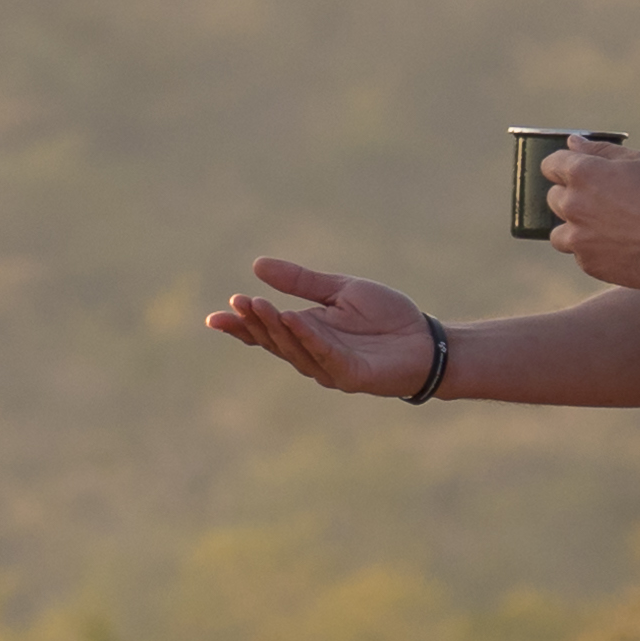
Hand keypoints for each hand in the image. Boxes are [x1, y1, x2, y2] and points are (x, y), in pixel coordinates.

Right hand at [204, 255, 445, 393]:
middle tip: (237, 302)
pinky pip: (324, 354)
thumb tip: (257, 265)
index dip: (240, 326)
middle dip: (254, 322)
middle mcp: (312, 353)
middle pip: (274, 340)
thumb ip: (302, 281)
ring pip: (294, 349)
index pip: (265, 332)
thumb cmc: (386, 317)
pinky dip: (308, 337)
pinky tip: (293, 319)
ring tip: (258, 305)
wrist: (426, 340)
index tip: (214, 317)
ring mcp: (329, 367)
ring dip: (275, 328)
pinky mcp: (350, 375)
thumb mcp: (339, 290)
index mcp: (306, 332)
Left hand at [539, 132, 639, 287]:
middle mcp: (572, 204)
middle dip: (572, 197)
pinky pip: (580, 254)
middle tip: (602, 202)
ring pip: (560, 232)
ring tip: (605, 229)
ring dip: (575, 228)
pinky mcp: (588, 263)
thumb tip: (573, 143)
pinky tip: (618, 246)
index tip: (576, 173)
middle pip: (553, 198)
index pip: (550, 164)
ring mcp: (577, 237)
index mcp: (582, 173)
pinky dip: (593, 250)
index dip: (564, 167)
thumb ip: (600, 151)